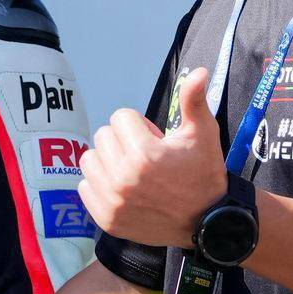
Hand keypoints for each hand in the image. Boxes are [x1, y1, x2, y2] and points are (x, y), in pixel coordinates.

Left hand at [83, 68, 225, 249]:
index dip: (140, 125)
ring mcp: (112, 201)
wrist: (207, 222)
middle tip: (145, 157)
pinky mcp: (106, 219)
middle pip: (103, 135)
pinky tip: (122, 188)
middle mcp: (123, 178)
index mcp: (144, 154)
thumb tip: (197, 71)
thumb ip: (194, 101)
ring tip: (131, 171)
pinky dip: (99, 183)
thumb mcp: (203, 134)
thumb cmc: (204, 174)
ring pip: (90, 158)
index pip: (120, 117)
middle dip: (123, 140)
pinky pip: (84, 185)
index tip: (156, 141)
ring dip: (108, 160)